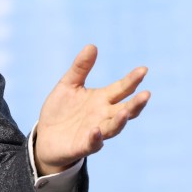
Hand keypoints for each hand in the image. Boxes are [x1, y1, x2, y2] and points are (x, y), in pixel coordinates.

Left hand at [34, 45, 150, 175]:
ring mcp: (96, 131)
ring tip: (126, 111)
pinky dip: (96, 138)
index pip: (122, 89)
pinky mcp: (83, 146)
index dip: (132, 80)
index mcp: (102, 99)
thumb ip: (80, 68)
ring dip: (121, 120)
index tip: (143, 69)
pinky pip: (93, 143)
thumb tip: (92, 46)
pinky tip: (96, 130)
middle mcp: (103, 116)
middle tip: (146, 94)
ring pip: (114, 127)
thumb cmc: (61, 110)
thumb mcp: (68, 85)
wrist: (45, 137)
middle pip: (125, 110)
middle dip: (136, 103)